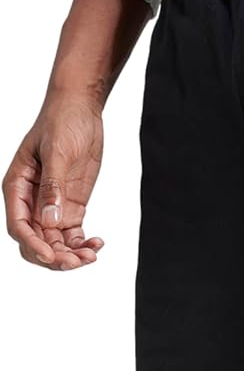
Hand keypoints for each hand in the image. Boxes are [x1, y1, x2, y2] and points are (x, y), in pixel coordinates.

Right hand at [3, 94, 104, 270]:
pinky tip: (97, 244)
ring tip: (92, 255)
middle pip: (37, 241)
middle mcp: (31, 202)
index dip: (33, 245)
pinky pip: (73, 235)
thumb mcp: (57, 152)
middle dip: (55, 256)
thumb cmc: (61, 121)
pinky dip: (83, 244)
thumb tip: (50, 221)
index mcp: (18, 187)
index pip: (19, 226)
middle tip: (78, 261)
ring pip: (56, 243)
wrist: (80, 109)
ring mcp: (51, 206)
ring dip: (72, 254)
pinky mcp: (70, 207)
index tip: (52, 256)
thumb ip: (53, 187)